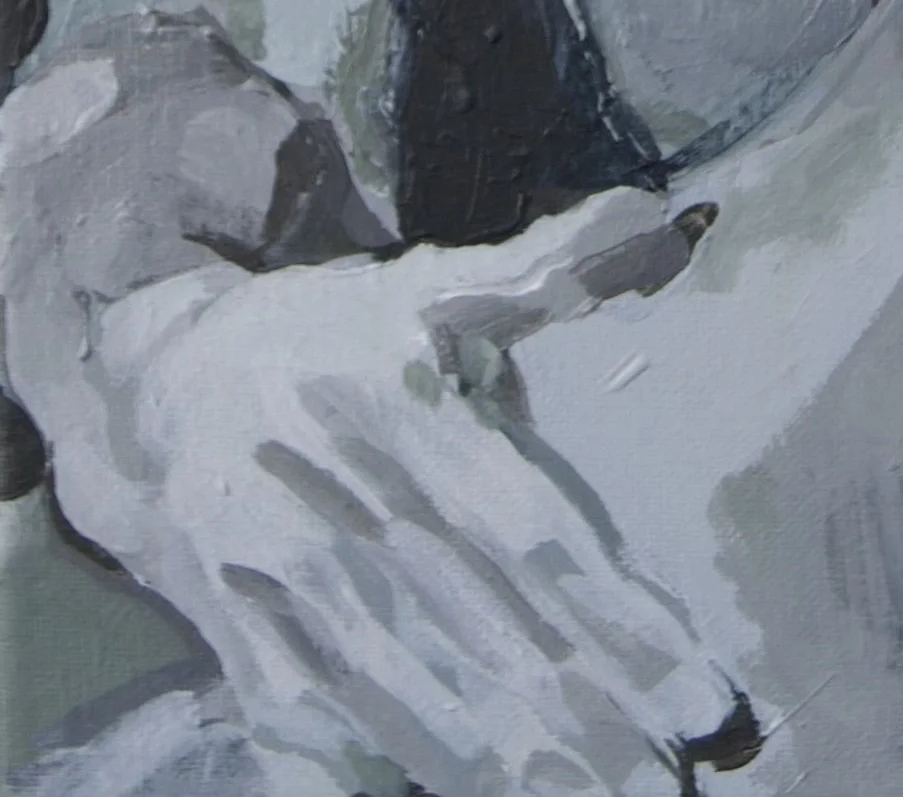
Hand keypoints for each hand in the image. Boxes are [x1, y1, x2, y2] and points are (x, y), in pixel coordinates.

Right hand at [16, 185, 742, 796]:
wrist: (155, 375)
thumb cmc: (326, 334)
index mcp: (404, 409)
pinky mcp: (225, 627)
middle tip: (664, 781)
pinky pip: (298, 711)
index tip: (699, 695)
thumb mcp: (430, 287)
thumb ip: (548, 265)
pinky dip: (358, 760)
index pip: (531, 536)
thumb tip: (659, 213)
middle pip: (483, 629)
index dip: (615, 621)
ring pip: (401, 683)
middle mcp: (344, 496)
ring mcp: (276, 570)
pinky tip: (439, 795)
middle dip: (579, 717)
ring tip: (582, 796)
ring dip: (493, 757)